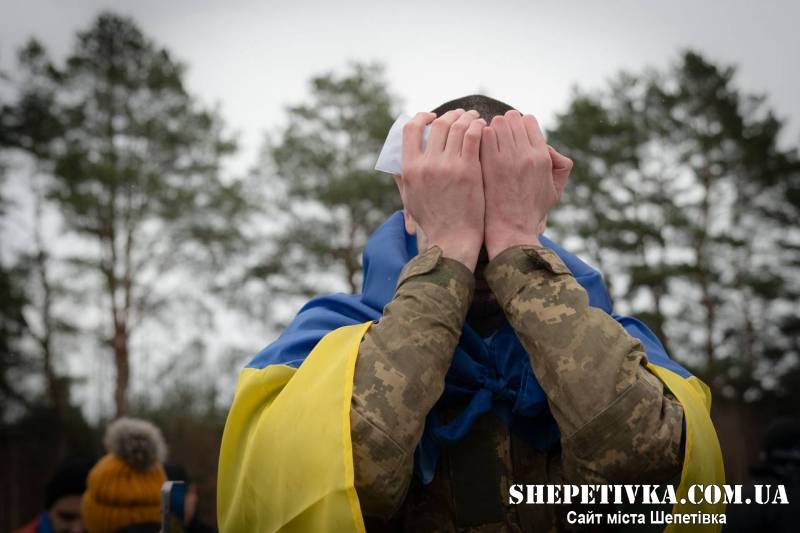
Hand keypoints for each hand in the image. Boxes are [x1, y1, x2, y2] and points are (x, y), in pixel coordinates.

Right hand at [397, 109, 485, 270]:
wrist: (453, 240)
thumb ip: (402, 180)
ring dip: (467, 117)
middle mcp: (427, 164)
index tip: (431, 116)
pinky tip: (483, 129)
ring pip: (458, 127)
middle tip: (460, 113)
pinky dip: (478, 128)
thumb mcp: (410, 200)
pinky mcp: (469, 170)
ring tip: (474, 117)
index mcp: (410, 169)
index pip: (410, 129)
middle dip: (450, 114)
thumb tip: (395, 164)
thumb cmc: (432, 222)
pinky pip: (474, 138)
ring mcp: (448, 166)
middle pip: (438, 124)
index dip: (421, 117)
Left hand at [480, 110, 571, 259]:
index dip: (519, 124)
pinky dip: (479, 137)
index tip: (511, 132)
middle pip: (512, 118)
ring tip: (486, 139)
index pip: (528, 120)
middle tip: (496, 134)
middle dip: (504, 123)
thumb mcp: (554, 190)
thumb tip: (549, 148)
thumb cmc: (531, 212)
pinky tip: (476, 147)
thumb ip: (559, 167)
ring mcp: (507, 158)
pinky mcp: (489, 164)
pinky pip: (484, 136)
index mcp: (542, 156)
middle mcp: (527, 154)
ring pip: (497, 124)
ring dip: (491, 128)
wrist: (511, 230)